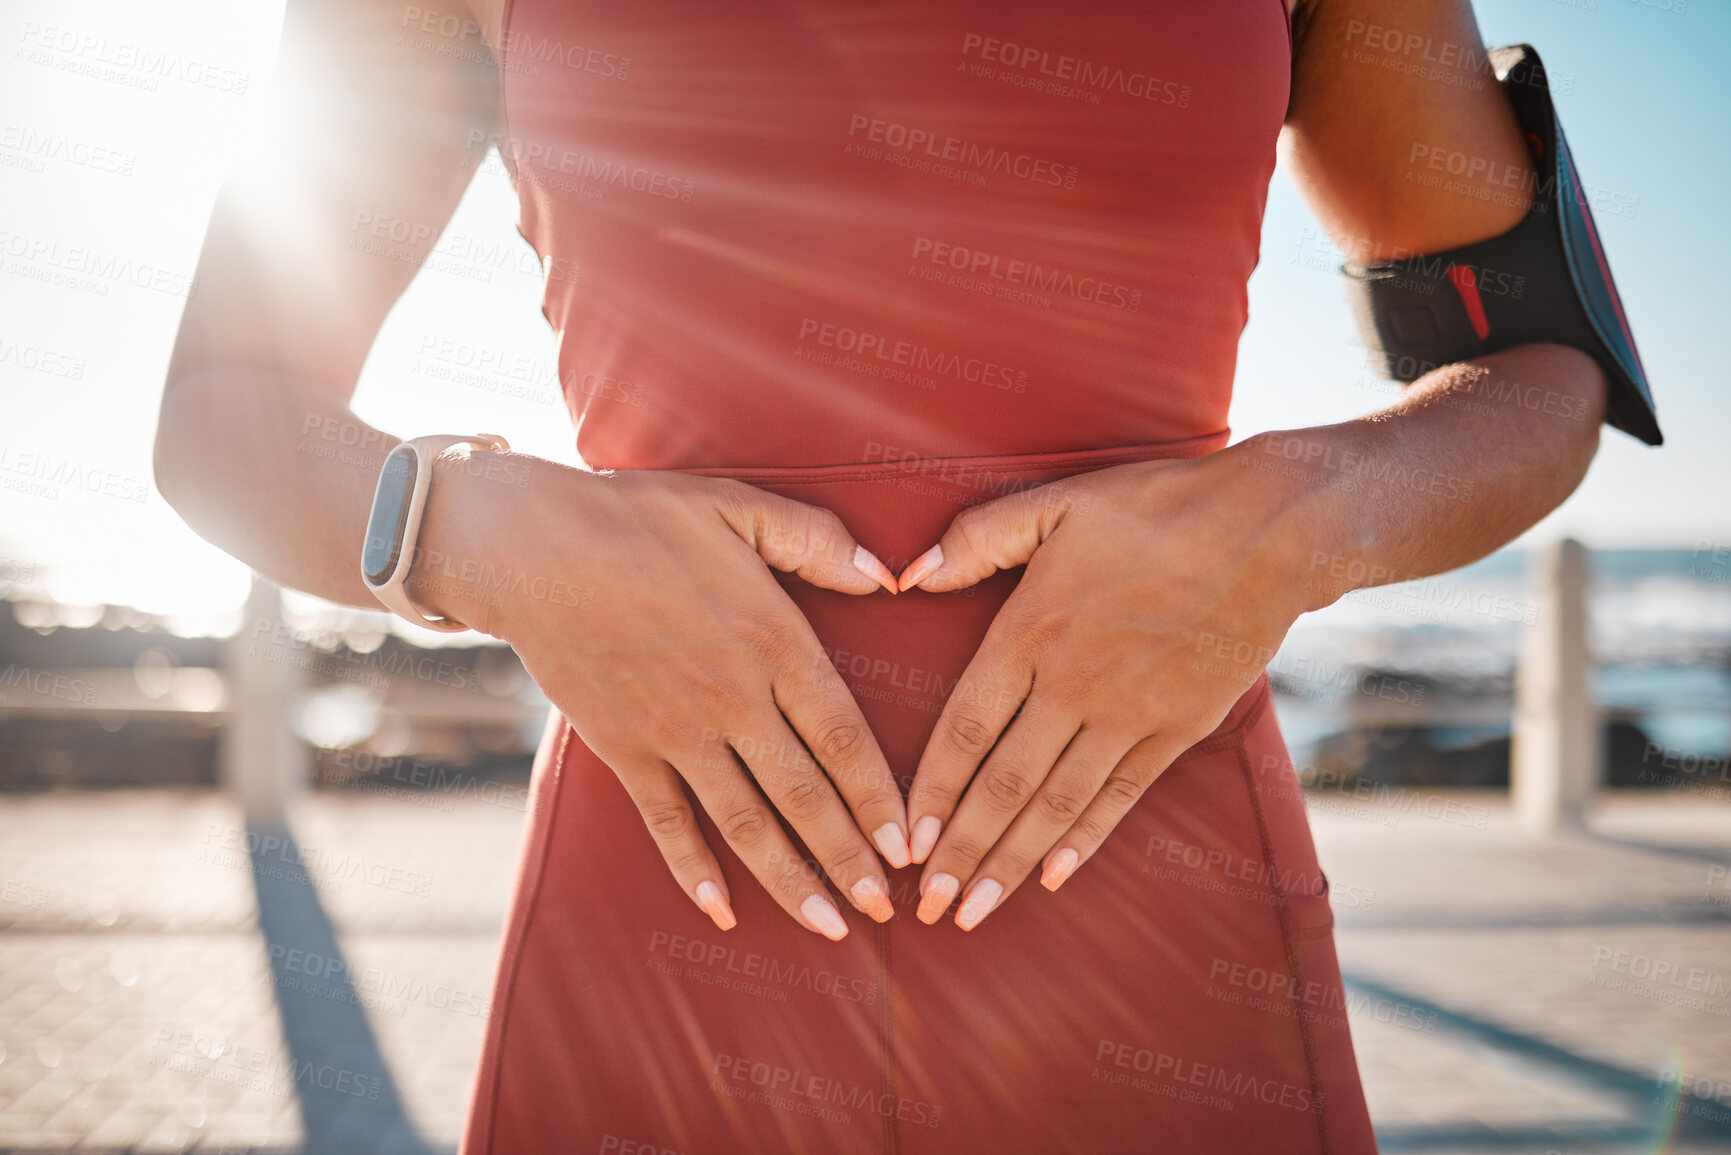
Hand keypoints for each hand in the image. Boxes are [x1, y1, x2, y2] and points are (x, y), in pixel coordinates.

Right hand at [416, 451, 908, 938]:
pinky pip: (667, 822)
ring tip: (830, 926)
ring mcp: (676, 731)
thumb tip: (886, 575)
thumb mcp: (741, 505)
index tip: (907, 846)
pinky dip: (694, 870)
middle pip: (805, 794)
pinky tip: (722, 912)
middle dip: (850, 858)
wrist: (531, 547)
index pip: (843, 736)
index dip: (879, 797)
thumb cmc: (642, 518)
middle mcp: (733, 699)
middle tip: (885, 908)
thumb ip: (817, 540)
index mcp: (773, 640)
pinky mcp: (624, 748)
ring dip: (791, 880)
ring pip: (746, 822)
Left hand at [895, 447, 1310, 928]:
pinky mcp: (1178, 727)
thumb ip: (977, 539)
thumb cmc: (1155, 506)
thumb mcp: (1055, 503)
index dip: (931, 790)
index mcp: (1032, 630)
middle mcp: (1074, 683)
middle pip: (1004, 784)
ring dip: (1012, 863)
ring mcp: (1129, 712)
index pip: (966, 728)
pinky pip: (1121, 796)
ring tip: (975, 912)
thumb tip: (908, 575)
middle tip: (929, 908)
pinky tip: (1053, 876)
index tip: (903, 841)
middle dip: (962, 851)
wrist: (1269, 528)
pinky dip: (1085, 840)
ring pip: (1057, 803)